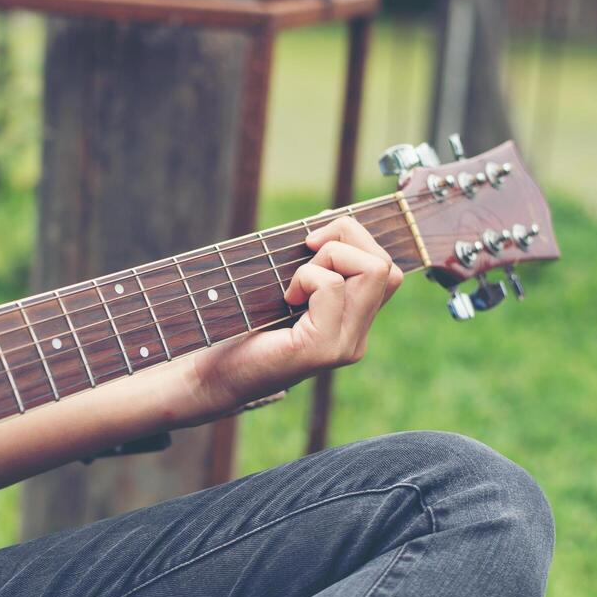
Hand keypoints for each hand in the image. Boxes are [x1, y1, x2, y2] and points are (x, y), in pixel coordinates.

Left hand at [169, 216, 402, 425]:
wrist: (210, 375)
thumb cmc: (237, 329)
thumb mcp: (283, 286)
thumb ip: (313, 264)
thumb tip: (329, 221)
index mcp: (351, 323)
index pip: (386, 270)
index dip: (354, 241)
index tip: (310, 242)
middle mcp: (356, 337)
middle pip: (386, 266)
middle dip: (345, 241)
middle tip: (303, 257)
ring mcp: (345, 345)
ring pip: (373, 271)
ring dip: (328, 258)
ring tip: (294, 284)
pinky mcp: (323, 348)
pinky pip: (333, 287)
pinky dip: (307, 276)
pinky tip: (285, 298)